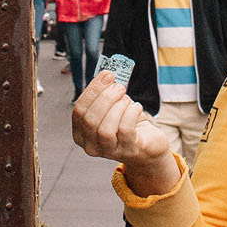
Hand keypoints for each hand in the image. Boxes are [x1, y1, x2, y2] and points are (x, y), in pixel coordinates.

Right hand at [71, 72, 178, 196]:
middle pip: (90, 120)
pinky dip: (131, 113)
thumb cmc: (126, 123)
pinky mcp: (128, 151)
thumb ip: (104, 93)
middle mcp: (91, 146)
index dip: (92, 91)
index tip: (107, 74)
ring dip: (118, 107)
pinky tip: (137, 107)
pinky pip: (125, 130)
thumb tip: (106, 74)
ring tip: (127, 99)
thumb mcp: (111, 107)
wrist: (148, 144)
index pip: (78, 111)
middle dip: (105, 98)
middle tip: (119, 86)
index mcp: (81, 134)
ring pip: (105, 129)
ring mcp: (109, 152)